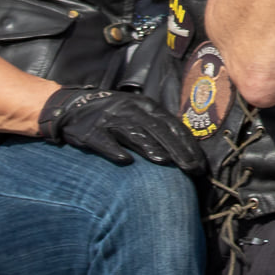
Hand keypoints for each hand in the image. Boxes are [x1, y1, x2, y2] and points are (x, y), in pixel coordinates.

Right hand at [36, 87, 206, 173]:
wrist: (74, 106)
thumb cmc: (113, 115)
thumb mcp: (137, 114)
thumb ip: (158, 128)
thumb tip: (186, 150)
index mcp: (145, 106)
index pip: (172, 125)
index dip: (188, 144)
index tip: (200, 163)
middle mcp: (130, 110)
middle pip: (158, 130)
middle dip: (177, 149)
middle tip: (191, 168)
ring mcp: (110, 120)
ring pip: (133, 133)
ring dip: (149, 146)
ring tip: (164, 161)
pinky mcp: (90, 131)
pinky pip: (103, 141)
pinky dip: (114, 150)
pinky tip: (125, 161)